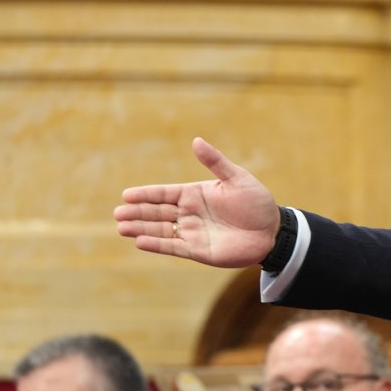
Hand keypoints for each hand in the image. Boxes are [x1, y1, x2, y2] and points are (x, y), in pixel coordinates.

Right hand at [115, 137, 279, 267]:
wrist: (272, 230)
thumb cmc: (256, 202)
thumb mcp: (237, 178)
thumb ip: (215, 162)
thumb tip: (196, 141)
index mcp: (195, 194)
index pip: (165, 193)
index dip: (146, 194)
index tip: (126, 194)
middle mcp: (190, 213)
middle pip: (157, 212)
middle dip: (137, 212)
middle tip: (118, 213)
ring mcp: (192, 232)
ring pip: (160, 229)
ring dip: (141, 228)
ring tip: (122, 227)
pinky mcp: (198, 250)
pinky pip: (173, 246)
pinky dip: (156, 244)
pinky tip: (140, 241)